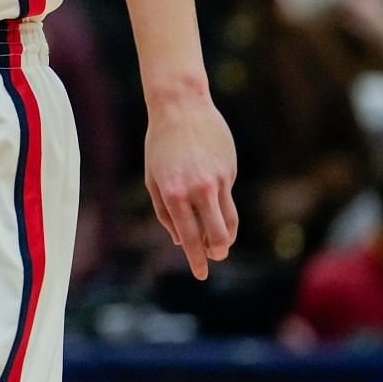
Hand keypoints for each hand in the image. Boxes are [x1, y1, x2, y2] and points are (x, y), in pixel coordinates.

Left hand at [144, 93, 239, 280]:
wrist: (181, 108)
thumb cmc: (160, 145)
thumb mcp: (152, 178)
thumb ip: (164, 211)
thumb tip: (178, 240)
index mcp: (173, 193)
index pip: (189, 236)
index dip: (196, 258)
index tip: (201, 273)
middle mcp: (197, 190)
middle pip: (217, 235)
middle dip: (217, 252)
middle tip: (215, 257)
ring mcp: (217, 180)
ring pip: (230, 220)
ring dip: (227, 238)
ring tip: (221, 245)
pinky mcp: (230, 171)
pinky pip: (228, 197)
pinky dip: (223, 208)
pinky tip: (217, 207)